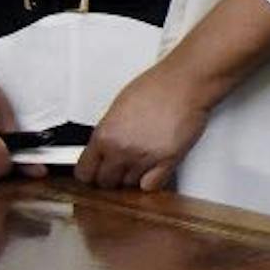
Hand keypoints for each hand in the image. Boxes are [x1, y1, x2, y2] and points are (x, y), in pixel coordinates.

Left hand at [76, 63, 213, 191]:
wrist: (185, 83)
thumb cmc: (157, 87)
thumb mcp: (119, 107)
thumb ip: (109, 132)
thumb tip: (105, 146)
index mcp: (104, 135)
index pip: (84, 172)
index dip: (91, 173)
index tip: (96, 172)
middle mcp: (121, 149)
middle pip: (106, 182)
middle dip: (112, 175)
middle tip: (121, 166)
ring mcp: (144, 157)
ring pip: (129, 184)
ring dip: (134, 176)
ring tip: (142, 160)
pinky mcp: (167, 161)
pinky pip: (152, 186)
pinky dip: (152, 181)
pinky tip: (154, 169)